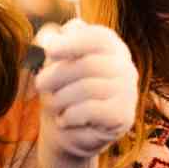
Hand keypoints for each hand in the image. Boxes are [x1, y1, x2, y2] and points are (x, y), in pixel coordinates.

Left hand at [35, 19, 138, 167]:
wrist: (69, 130)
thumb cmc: (63, 90)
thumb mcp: (54, 63)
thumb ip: (53, 44)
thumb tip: (51, 37)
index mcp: (112, 48)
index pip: (99, 38)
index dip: (73, 42)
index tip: (49, 50)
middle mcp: (126, 67)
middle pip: (89, 64)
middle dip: (57, 74)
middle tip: (39, 83)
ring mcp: (129, 91)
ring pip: (88, 88)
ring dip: (60, 98)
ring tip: (53, 104)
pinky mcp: (124, 115)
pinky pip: (91, 110)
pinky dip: (70, 115)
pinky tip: (65, 119)